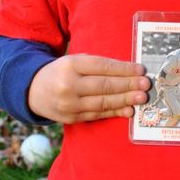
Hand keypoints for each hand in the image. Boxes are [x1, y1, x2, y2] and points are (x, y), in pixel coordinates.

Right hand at [28, 55, 149, 124]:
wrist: (33, 91)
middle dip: (128, 85)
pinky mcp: (71, 118)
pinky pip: (97, 115)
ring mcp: (69, 104)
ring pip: (103, 102)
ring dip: (125, 100)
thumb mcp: (74, 61)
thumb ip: (97, 65)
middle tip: (146, 84)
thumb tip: (128, 71)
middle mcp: (68, 85)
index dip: (123, 69)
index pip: (102, 66)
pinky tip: (128, 110)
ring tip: (141, 98)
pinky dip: (114, 113)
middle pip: (104, 85)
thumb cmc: (61, 72)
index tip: (140, 69)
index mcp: (70, 65)